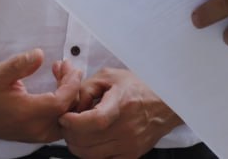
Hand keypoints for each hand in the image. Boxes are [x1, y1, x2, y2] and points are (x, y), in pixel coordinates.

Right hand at [0, 48, 82, 143]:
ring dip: (71, 95)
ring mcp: (41, 135)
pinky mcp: (43, 136)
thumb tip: (39, 54)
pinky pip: (64, 122)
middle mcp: (37, 128)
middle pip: (68, 109)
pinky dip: (67, 105)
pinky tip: (59, 88)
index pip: (60, 102)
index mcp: (27, 114)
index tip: (71, 67)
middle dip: (72, 85)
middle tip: (64, 66)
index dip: (70, 84)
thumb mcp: (0, 74)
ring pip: (69, 117)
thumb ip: (19, 64)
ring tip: (61, 74)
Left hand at [58, 68, 179, 158]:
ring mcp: (128, 145)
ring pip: (89, 155)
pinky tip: (89, 140)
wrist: (163, 104)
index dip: (74, 122)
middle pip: (87, 141)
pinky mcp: (130, 156)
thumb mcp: (110, 77)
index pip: (96, 120)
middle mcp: (126, 128)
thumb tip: (70, 106)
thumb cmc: (136, 88)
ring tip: (76, 131)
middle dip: (68, 133)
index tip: (64, 117)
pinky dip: (89, 153)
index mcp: (122, 103)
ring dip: (76, 144)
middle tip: (66, 123)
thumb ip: (85, 88)